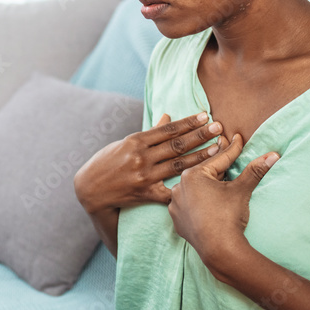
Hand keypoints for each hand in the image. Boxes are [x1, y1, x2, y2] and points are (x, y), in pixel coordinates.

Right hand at [73, 111, 222, 214]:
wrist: (90, 189)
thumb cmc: (107, 162)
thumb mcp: (125, 143)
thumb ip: (149, 133)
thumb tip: (168, 116)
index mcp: (136, 141)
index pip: (168, 129)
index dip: (188, 122)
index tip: (205, 115)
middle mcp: (141, 157)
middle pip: (176, 145)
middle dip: (200, 135)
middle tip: (218, 127)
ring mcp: (144, 176)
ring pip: (178, 165)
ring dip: (200, 156)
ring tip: (217, 148)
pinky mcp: (145, 194)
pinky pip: (169, 191)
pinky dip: (185, 186)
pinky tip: (202, 180)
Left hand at [166, 133, 278, 273]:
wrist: (219, 249)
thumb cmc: (229, 216)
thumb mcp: (241, 190)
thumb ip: (254, 170)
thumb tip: (273, 155)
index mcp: (193, 175)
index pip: (218, 160)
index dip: (231, 149)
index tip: (238, 138)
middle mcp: (179, 186)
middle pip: (204, 174)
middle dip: (217, 168)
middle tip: (227, 155)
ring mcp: (175, 204)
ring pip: (194, 190)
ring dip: (205, 186)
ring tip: (216, 181)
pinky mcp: (176, 219)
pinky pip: (187, 205)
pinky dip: (196, 203)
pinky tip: (203, 202)